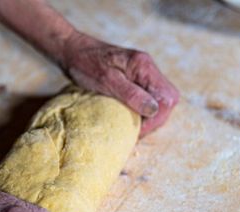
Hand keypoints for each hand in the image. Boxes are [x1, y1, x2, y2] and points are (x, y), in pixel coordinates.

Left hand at [61, 32, 179, 136]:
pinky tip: (131, 119)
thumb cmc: (85, 63)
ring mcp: (143, 73)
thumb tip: (153, 110)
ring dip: (150, 117)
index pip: (167, 98)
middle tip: (137, 132)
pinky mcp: (136, 79)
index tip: (138, 129)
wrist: (72, 51)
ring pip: (160, 101)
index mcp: (143, 66)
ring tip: (134, 129)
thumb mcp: (106, 81)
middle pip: (167, 100)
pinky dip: (143, 111)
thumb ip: (131, 94)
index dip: (156, 118)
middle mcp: (148, 68)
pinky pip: (149, 98)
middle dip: (155, 120)